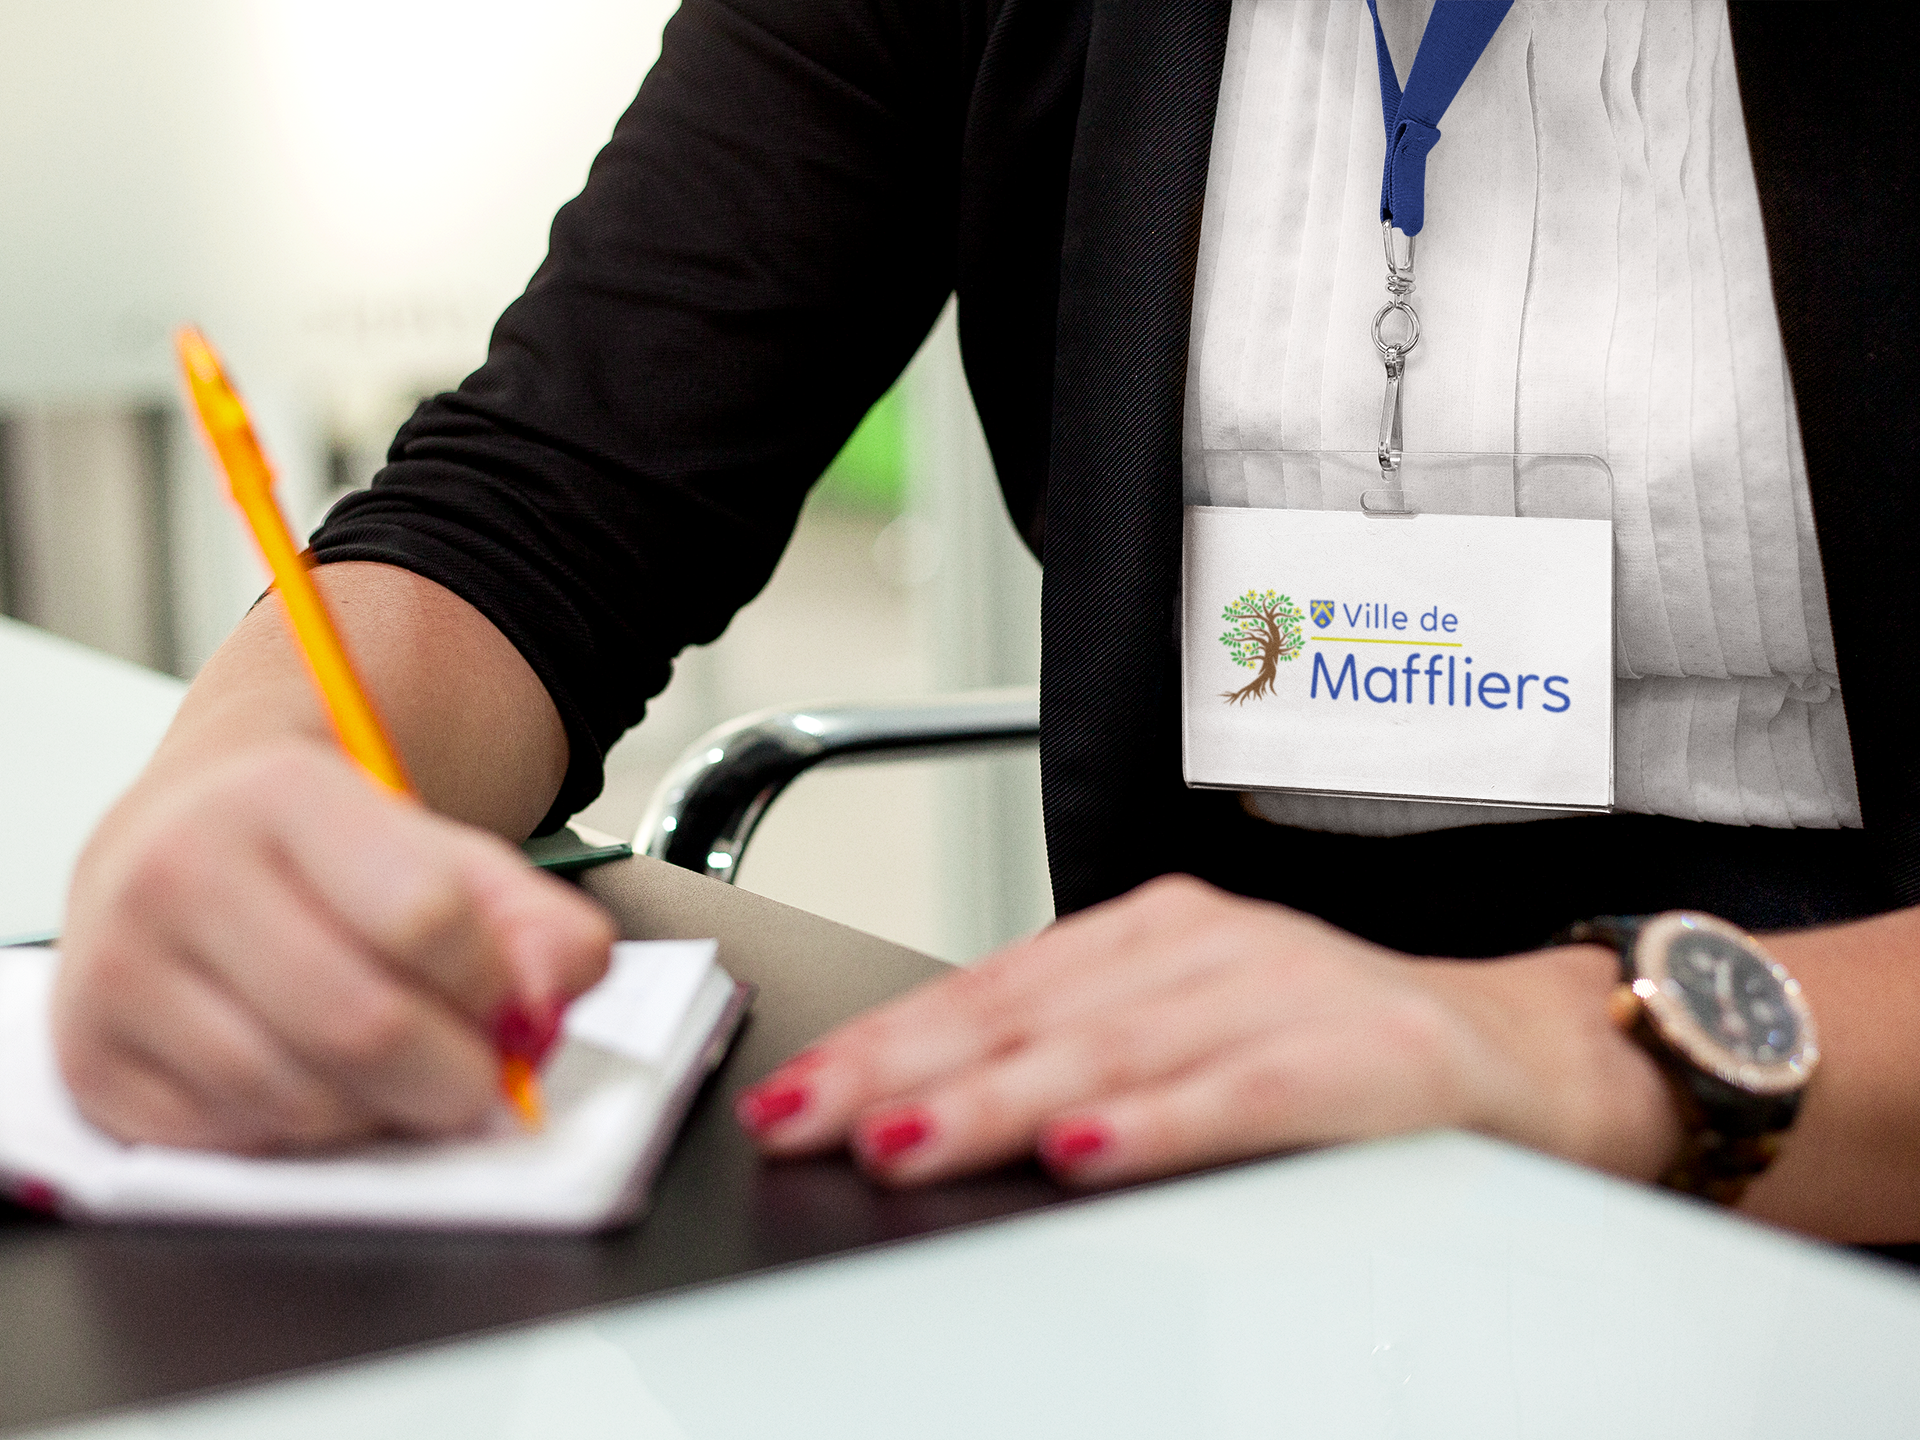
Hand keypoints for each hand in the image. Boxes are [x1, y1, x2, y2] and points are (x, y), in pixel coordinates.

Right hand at [56, 740, 613, 1152]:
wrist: (189, 841)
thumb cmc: (327, 856)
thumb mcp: (443, 852)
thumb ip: (531, 916)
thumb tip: (565, 983)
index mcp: (281, 795)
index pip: (425, 916)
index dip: (494, 986)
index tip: (514, 1008)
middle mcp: (180, 873)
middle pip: (361, 1025)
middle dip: (452, 1077)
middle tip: (479, 1079)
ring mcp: (120, 972)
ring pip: (299, 1098)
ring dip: (379, 1112)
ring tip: (395, 1071)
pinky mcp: (93, 1063)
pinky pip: (236, 1141)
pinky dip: (304, 1136)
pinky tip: (317, 1081)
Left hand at [735, 875, 1681, 1188]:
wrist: (1532, 1051)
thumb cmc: (1347, 1054)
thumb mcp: (1194, 1035)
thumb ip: (1083, 1058)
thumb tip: (930, 1111)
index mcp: (1153, 937)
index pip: (991, 987)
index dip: (883, 1042)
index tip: (793, 1093)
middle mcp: (1206, 946)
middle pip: (1029, 1014)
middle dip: (901, 1073)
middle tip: (803, 1119)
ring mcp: (1286, 990)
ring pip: (1114, 1049)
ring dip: (995, 1098)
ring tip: (902, 1139)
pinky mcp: (1365, 1053)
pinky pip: (1243, 1092)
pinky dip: (1156, 1123)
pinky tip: (1081, 1152)